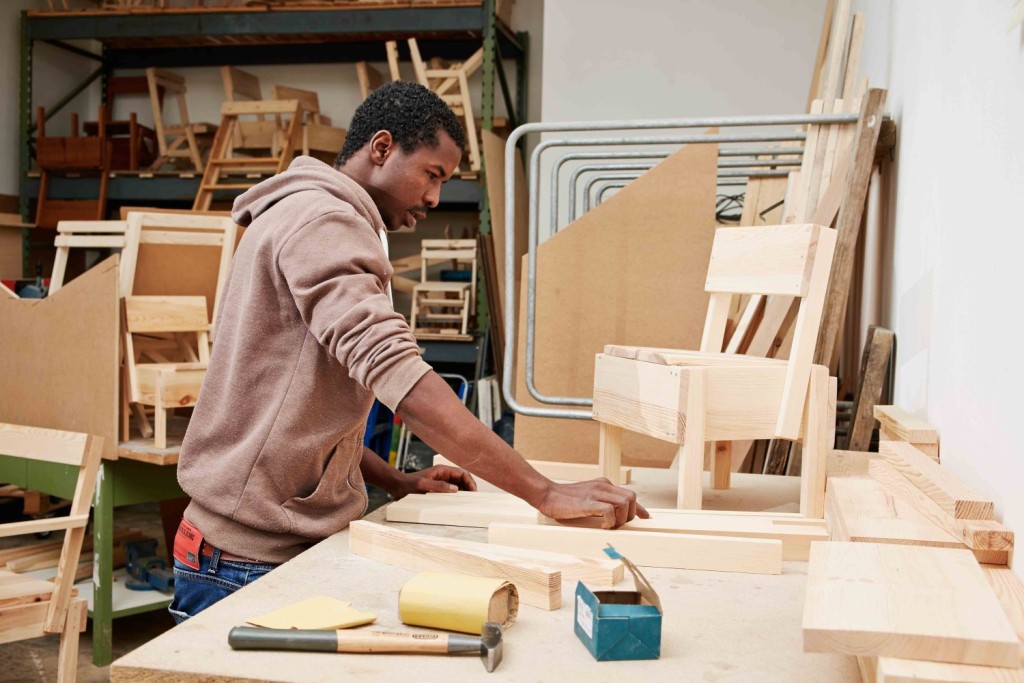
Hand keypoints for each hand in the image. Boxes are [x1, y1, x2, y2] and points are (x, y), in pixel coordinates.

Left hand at [390, 465, 476, 499]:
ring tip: (467, 502)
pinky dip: (457, 496)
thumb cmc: (408, 484)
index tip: (473, 492)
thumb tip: (455, 489)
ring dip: (464, 492)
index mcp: (442, 470)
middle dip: (470, 487)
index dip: (470, 482)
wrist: (398, 486)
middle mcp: (444, 475)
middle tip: (473, 499)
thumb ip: (439, 486)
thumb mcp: (422, 485)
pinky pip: (451, 491)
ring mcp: (441, 481)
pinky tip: (457, 503)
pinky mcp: (438, 488)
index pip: (462, 473)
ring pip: (459, 485)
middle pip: (463, 479)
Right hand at [534, 479, 648, 528]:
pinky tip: (601, 526)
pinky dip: (610, 521)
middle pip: (631, 497)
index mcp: (604, 484)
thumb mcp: (587, 497)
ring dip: (620, 519)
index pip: (629, 495)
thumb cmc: (564, 500)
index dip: (639, 509)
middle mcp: (603, 486)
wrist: (547, 495)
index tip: (645, 519)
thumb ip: (600, 502)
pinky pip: (609, 510)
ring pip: (624, 503)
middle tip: (618, 526)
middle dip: (630, 515)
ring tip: (609, 526)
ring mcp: (596, 493)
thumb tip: (613, 517)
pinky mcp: (588, 502)